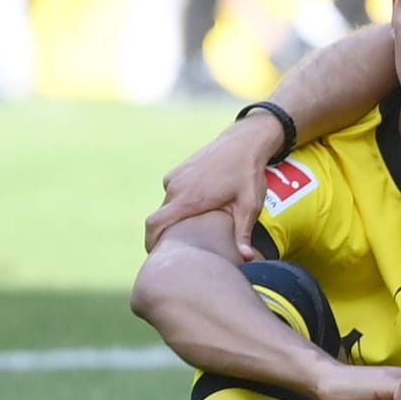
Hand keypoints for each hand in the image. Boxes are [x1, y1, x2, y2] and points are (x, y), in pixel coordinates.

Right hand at [146, 116, 283, 256]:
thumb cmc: (248, 173)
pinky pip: (172, 193)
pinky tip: (198, 209)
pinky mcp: (178, 170)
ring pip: (167, 205)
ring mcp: (175, 177)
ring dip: (176, 217)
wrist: (245, 141)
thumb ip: (243, 233)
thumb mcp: (249, 205)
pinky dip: (179, 204)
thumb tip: (247, 258)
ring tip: (193, 229)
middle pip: (160, 218)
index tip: (158, 256)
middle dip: (166, 234)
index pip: (155, 224)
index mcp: (188, 198)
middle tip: (181, 248)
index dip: (151, 243)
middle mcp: (176, 187)